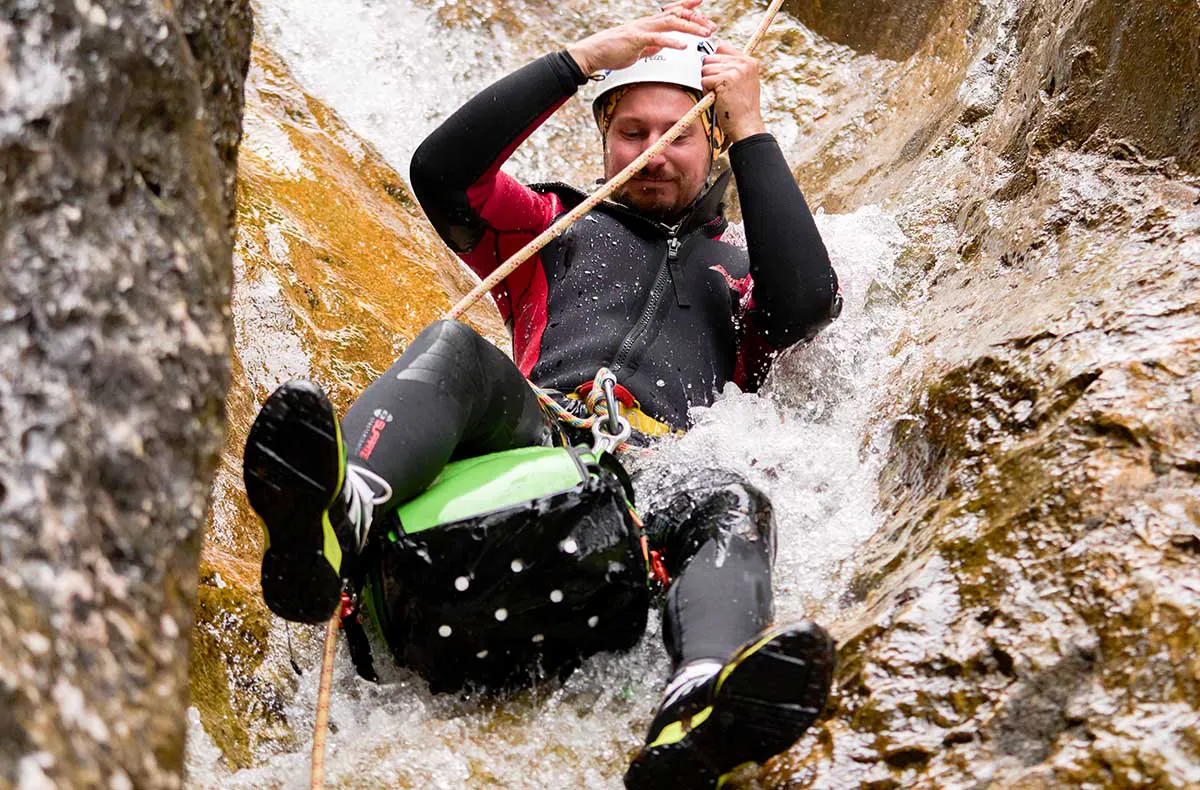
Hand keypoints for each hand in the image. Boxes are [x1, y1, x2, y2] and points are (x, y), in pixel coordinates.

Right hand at [567, 0, 716, 75]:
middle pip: (677, 14)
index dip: (688, 5)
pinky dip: (672, 41)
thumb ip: (651, 45)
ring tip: (704, 33)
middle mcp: (647, 23)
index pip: (672, 10)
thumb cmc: (613, 51)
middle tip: (711, 26)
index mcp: (648, 24)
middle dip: (696, 19)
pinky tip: (683, 45)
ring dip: (690, 27)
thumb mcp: (638, 48)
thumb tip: (663, 44)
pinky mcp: (636, 39)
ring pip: (671, 22)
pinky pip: (657, 39)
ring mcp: (642, 29)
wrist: (594, 53)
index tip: (701, 3)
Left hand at [700, 43, 765, 142]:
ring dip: (708, 83)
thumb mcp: (744, 82)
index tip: (720, 77)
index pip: (722, 48)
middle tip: (720, 90)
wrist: (746, 125)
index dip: (715, 62)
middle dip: (710, 74)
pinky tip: (717, 99)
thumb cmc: (741, 108)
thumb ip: (732, 68)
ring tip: (720, 95)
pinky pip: (704, 80)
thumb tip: (710, 59)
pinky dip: (706, 91)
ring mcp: (735, 70)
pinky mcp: (725, 79)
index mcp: (749, 61)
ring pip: (706, 68)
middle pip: (711, 58)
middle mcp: (744, 63)